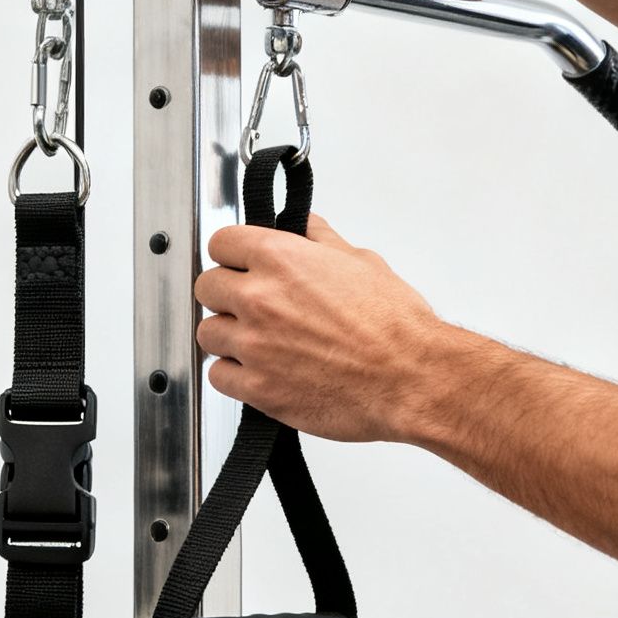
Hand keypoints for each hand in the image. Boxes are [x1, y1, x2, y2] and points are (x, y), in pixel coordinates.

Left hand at [191, 213, 488, 443]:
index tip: (239, 264)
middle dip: (226, 294)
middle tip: (249, 305)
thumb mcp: (361, 261)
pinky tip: (258, 371)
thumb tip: (304, 228)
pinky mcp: (258, 388)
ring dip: (228, 335)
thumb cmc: (395, 326)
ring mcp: (253, 346)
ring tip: (256, 341)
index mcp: (279, 259)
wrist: (411, 378)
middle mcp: (259, 299)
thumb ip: (320, 241)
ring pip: (207, 333)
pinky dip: (234, 375)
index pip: (221, 243)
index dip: (232, 254)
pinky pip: (219, 377)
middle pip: (206, 287)